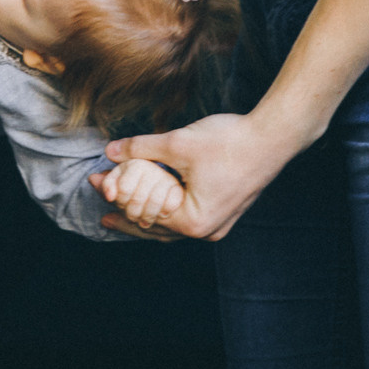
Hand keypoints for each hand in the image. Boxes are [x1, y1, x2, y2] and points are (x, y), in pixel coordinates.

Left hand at [95, 112, 306, 241]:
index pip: (142, 215)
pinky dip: (166, 209)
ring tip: (119, 207)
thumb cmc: (229, 142)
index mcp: (193, 222)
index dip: (116, 198)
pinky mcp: (224, 210)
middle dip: (126, 211)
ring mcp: (218, 223)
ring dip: (145, 212)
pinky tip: (154, 201)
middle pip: (155, 227)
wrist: (273, 137)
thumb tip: (110, 151)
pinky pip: (186, 217)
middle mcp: (207, 230)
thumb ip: (141, 149)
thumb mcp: (177, 143)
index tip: (95, 181)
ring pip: (171, 225)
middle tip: (99, 198)